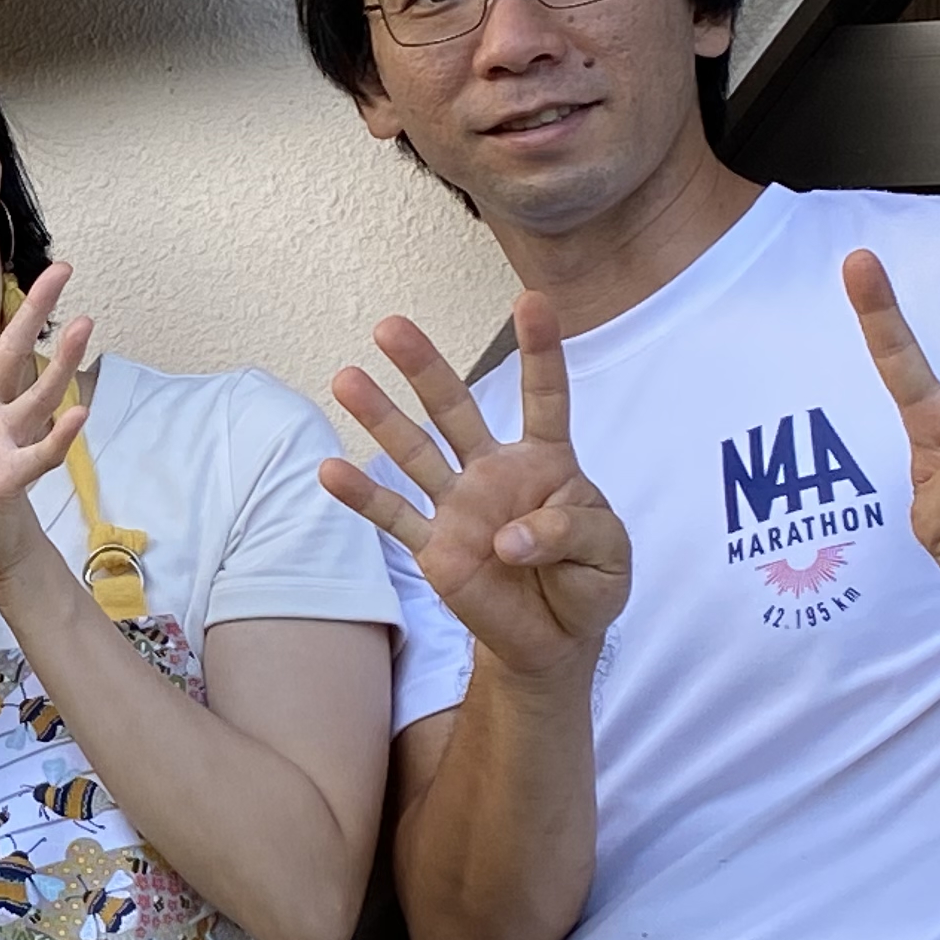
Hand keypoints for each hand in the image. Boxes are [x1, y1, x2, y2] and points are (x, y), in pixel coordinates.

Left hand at [0, 249, 95, 585]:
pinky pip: (41, 453)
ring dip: (62, 360)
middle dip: (34, 309)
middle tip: (63, 267)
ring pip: (39, 392)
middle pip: (13, 351)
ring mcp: (8, 440)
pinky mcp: (16, 476)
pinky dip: (60, 435)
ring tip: (84, 323)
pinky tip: (80, 413)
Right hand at [321, 298, 629, 682]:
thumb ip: (570, 531)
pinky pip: (394, 517)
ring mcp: (459, 507)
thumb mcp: (609, 553)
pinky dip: (363, 497)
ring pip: (415, 453)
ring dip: (380, 417)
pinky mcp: (434, 548)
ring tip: (347, 378)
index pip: (543, 397)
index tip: (530, 300)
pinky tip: (329, 470)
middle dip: (425, 368)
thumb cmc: (589, 580)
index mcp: (546, 461)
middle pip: (456, 410)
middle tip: (391, 326)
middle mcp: (494, 472)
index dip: (540, 350)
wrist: (556, 639)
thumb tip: (505, 538)